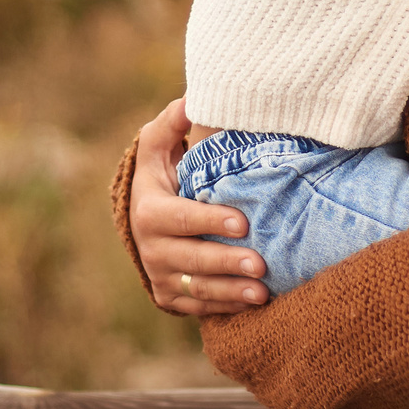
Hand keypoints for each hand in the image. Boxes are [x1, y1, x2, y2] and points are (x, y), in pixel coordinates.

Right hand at [130, 99, 269, 316]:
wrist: (144, 219)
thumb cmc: (161, 176)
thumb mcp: (158, 148)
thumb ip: (170, 124)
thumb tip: (190, 101)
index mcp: (149, 211)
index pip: (180, 218)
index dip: (209, 221)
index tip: (242, 221)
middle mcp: (152, 248)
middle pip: (192, 259)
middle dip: (226, 263)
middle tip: (260, 264)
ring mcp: (161, 275)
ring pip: (198, 288)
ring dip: (231, 291)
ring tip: (264, 291)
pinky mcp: (171, 296)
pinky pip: (199, 307)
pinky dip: (227, 307)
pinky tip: (254, 303)